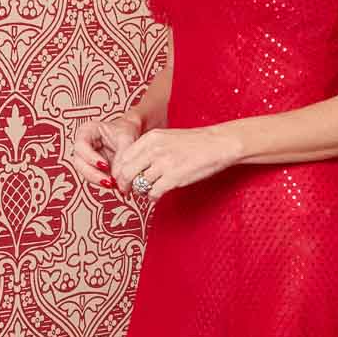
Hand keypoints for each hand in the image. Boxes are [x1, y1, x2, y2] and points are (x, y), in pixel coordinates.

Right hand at [67, 111, 140, 190]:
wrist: (132, 133)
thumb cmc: (126, 130)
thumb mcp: (126, 138)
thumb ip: (122, 156)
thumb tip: (117, 177)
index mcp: (86, 131)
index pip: (81, 145)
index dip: (91, 157)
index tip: (105, 165)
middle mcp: (83, 145)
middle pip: (80, 162)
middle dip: (93, 174)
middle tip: (109, 181)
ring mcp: (87, 158)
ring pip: (85, 173)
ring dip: (98, 180)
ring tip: (113, 184)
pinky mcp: (94, 168)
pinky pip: (94, 178)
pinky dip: (103, 182)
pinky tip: (114, 184)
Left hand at [113, 125, 241, 201]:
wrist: (218, 144)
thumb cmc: (195, 143)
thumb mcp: (167, 138)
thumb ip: (149, 149)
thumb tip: (133, 166)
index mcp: (150, 138)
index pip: (123, 157)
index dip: (119, 172)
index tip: (120, 179)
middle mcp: (154, 150)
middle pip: (126, 172)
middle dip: (124, 185)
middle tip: (126, 191)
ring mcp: (163, 164)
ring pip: (139, 184)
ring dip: (141, 192)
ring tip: (147, 191)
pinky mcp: (173, 178)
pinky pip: (153, 193)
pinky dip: (152, 198)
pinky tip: (157, 196)